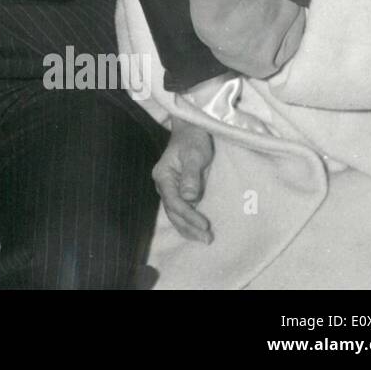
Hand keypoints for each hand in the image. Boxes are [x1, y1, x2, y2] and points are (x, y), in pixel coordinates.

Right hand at [152, 119, 213, 242]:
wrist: (192, 130)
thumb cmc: (193, 139)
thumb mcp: (194, 155)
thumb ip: (191, 175)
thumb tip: (189, 197)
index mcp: (163, 175)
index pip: (173, 201)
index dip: (188, 215)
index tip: (204, 225)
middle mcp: (163, 184)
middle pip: (172, 211)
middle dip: (188, 227)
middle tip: (207, 239)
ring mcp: (170, 188)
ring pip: (175, 213)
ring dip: (188, 228)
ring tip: (204, 239)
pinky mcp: (178, 189)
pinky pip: (180, 210)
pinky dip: (188, 222)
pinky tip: (197, 231)